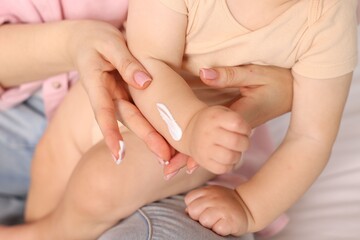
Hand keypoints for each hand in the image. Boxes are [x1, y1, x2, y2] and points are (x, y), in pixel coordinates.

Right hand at [67, 20, 171, 160]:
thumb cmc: (96, 40)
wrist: (87, 41)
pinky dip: (153, 124)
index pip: (103, 111)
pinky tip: (167, 137)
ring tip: (170, 155)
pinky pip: (141, 111)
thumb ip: (125, 62)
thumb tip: (145, 83)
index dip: (111, 133)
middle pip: (128, 120)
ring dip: (152, 137)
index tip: (118, 154)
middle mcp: (109, 97)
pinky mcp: (128, 96)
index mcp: (97, 85)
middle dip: (146, 139)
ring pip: (136, 120)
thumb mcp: (110, 44)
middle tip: (164, 157)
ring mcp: (119, 98)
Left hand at [164, 65, 291, 174]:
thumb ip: (228, 76)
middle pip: (214, 147)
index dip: (195, 150)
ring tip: (175, 167)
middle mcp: (240, 128)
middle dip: (191, 159)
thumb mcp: (253, 74)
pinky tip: (197, 153)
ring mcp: (242, 129)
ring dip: (198, 155)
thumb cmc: (277, 80)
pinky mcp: (243, 125)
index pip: (214, 137)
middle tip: (167, 171)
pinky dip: (209, 146)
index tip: (177, 163)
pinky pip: (223, 139)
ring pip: (217, 146)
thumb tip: (203, 74)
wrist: (297, 89)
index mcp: (240, 116)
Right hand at [185, 106, 250, 173]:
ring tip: (234, 151)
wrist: (191, 131)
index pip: (237, 123)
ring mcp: (204, 148)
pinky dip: (229, 165)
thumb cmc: (213, 122)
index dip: (246, 128)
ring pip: (230, 157)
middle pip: (236, 141)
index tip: (245, 130)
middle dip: (245, 143)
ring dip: (238, 155)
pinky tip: (227, 158)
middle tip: (242, 142)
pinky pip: (223, 169)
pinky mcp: (203, 161)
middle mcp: (208, 133)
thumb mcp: (222, 112)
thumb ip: (236, 120)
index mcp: (214, 118)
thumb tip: (247, 135)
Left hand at [185, 185, 250, 235]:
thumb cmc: (225, 204)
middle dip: (200, 216)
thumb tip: (186, 212)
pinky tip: (225, 224)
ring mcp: (222, 208)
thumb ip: (197, 200)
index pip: (189, 200)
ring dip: (210, 224)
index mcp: (207, 190)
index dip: (194, 207)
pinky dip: (220, 229)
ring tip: (219, 220)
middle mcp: (214, 197)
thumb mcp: (210, 196)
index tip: (205, 208)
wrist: (248, 207)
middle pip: (193, 211)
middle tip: (212, 216)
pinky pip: (217, 229)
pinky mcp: (230, 220)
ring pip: (204, 220)